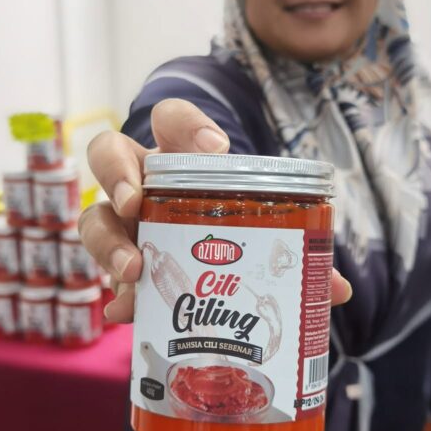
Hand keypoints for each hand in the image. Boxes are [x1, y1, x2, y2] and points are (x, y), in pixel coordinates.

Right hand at [79, 98, 352, 321]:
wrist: (205, 279)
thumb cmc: (236, 237)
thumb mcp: (262, 236)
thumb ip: (296, 254)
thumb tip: (336, 289)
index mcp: (180, 160)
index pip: (171, 119)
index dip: (185, 125)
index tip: (215, 147)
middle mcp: (141, 183)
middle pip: (107, 153)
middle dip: (116, 174)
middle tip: (136, 203)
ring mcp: (122, 224)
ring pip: (93, 215)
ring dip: (108, 241)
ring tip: (133, 271)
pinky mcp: (117, 265)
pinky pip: (101, 275)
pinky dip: (116, 296)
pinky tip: (127, 312)